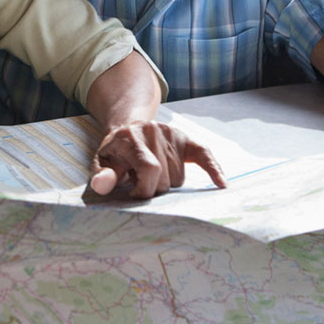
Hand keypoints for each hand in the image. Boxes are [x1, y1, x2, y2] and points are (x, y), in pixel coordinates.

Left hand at [90, 121, 226, 198]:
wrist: (127, 128)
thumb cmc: (115, 152)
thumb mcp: (101, 162)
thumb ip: (102, 175)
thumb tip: (102, 185)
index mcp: (131, 137)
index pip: (149, 169)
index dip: (144, 189)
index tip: (134, 194)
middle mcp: (153, 131)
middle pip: (166, 178)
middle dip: (153, 187)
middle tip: (140, 180)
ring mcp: (171, 133)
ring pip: (179, 178)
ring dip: (167, 182)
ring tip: (151, 172)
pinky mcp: (185, 138)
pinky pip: (204, 155)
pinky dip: (213, 170)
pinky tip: (221, 184)